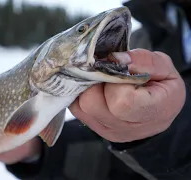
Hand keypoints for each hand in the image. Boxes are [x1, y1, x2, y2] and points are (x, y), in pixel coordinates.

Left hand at [69, 49, 185, 142]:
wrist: (158, 113)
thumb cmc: (162, 88)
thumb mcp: (165, 68)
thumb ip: (143, 61)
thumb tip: (114, 58)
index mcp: (153, 113)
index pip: (121, 101)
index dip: (115, 80)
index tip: (122, 69)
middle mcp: (126, 127)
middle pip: (91, 103)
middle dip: (96, 81)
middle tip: (108, 73)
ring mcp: (107, 130)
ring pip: (80, 105)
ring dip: (87, 87)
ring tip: (103, 81)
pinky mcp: (94, 128)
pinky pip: (76, 108)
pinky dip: (82, 94)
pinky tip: (97, 88)